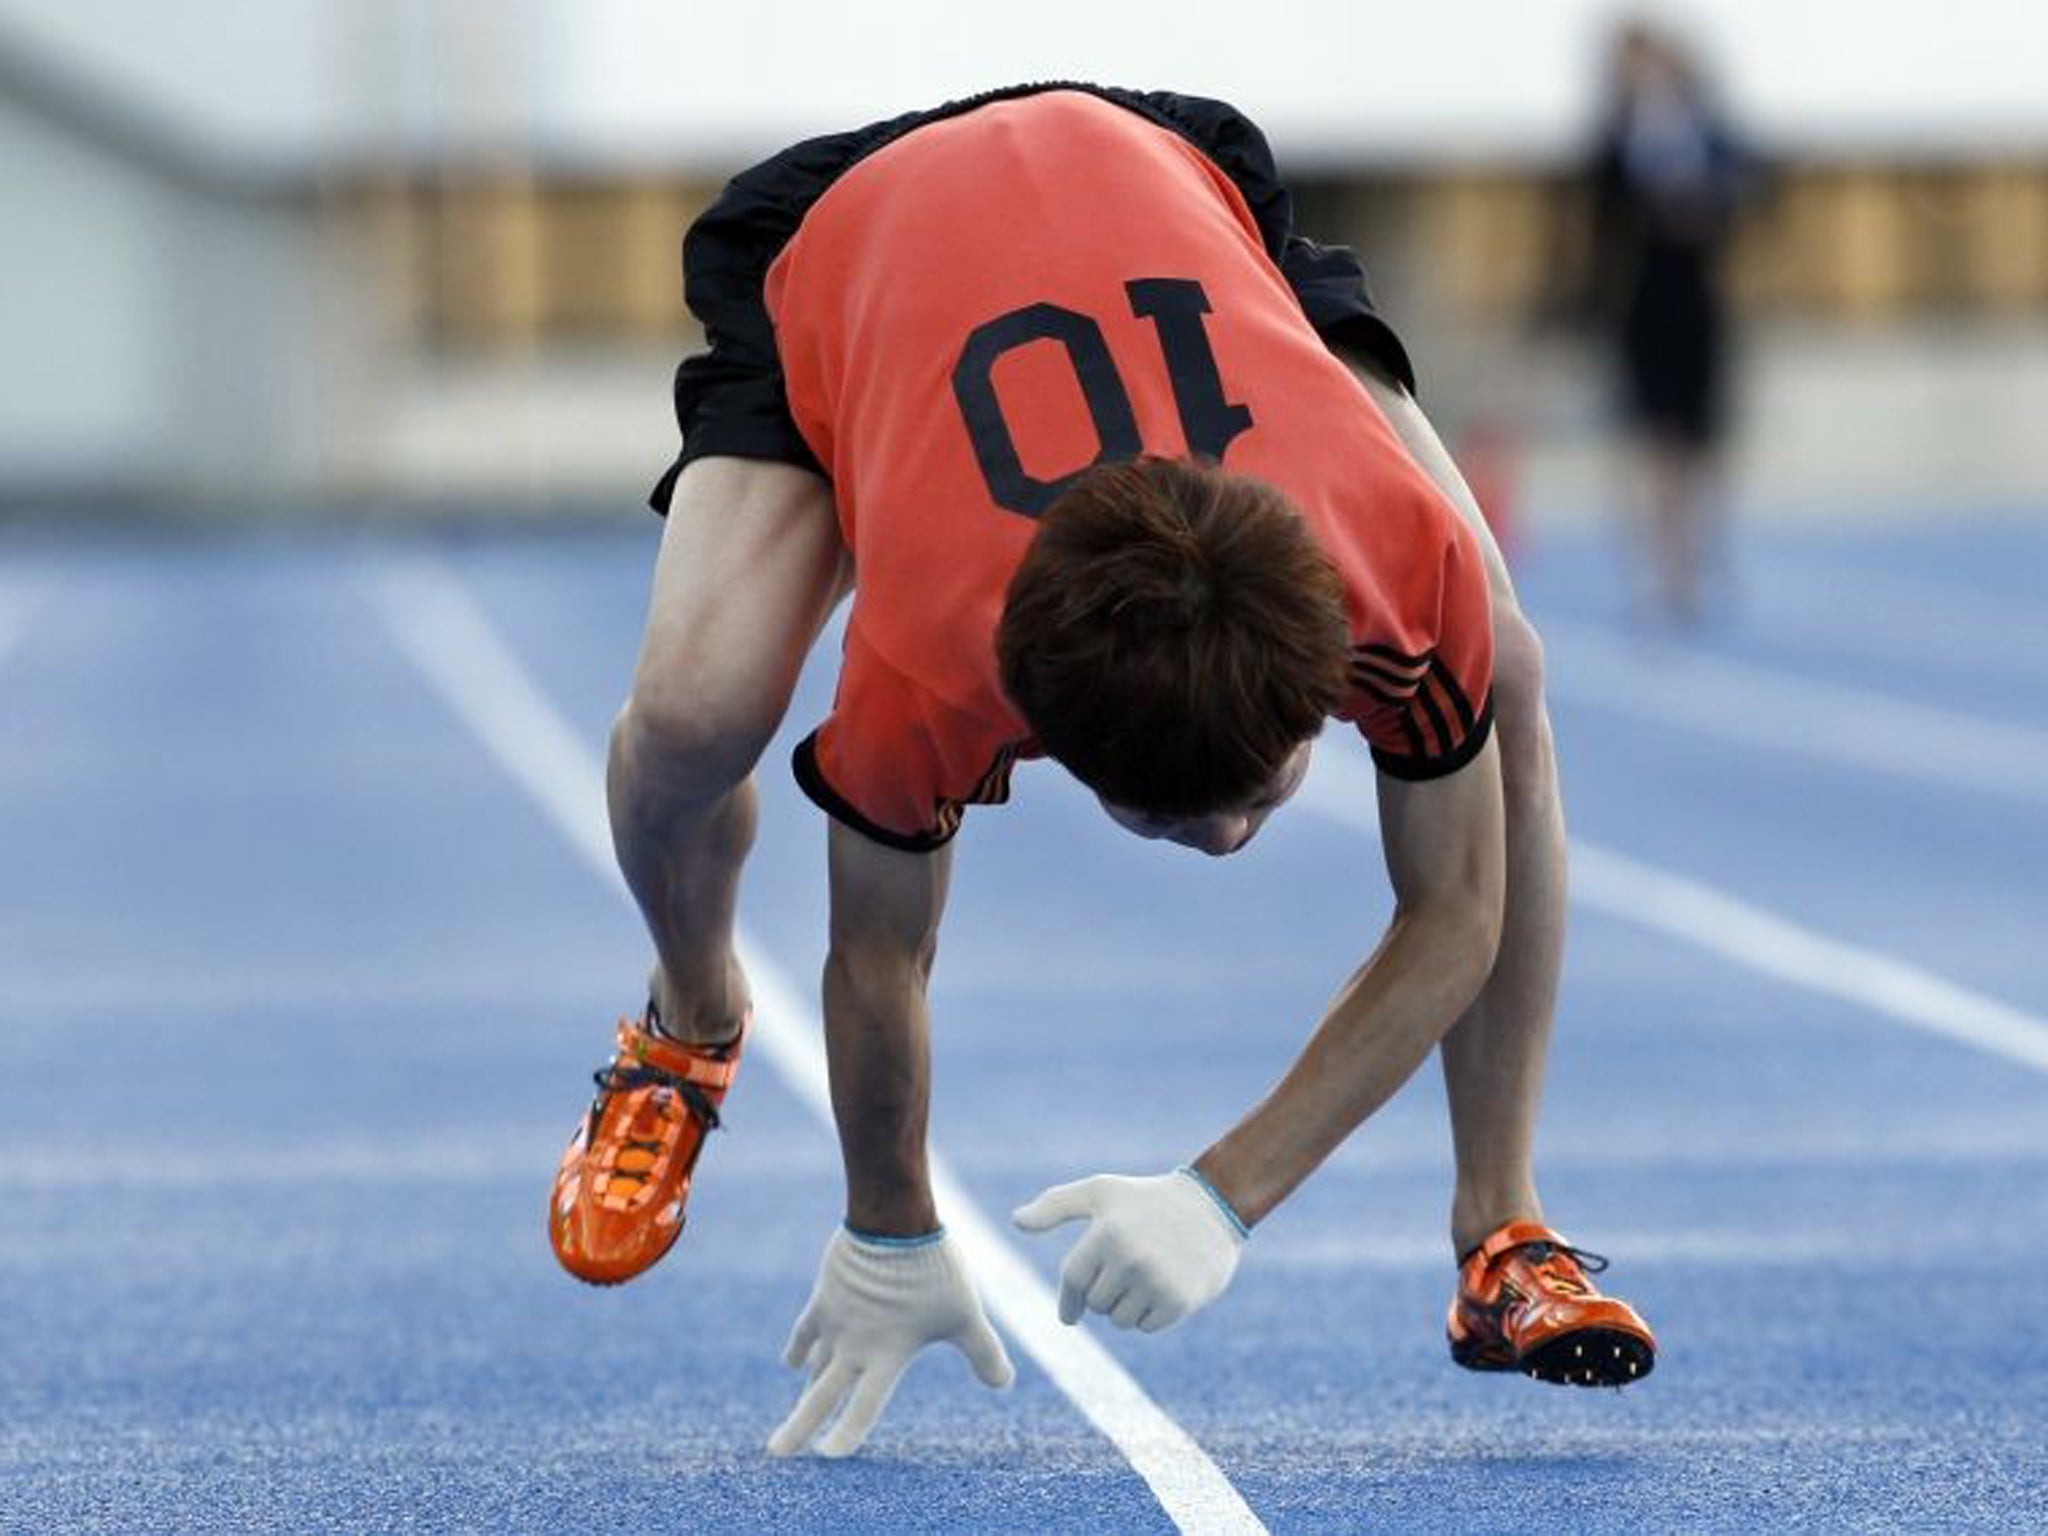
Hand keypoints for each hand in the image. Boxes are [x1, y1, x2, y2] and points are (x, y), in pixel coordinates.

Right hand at [767, 1225, 1013, 1457]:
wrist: (893, 1220)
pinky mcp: (824, 1298)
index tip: (827, 1455)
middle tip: (775, 1452)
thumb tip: (1004, 1385)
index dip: (846, 1433)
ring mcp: (835, 1323)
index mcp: (887, 1355)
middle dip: (799, 1426)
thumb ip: (983, 1352)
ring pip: (812, 1367)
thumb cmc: (933, 1269)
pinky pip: (805, 1330)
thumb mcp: (965, 1314)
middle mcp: (855, 1346)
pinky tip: (791, 1361)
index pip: (863, 1407)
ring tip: (794, 1417)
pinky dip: (799, 1348)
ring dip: (805, 1392)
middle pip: (822, 1394)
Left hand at [1011, 1167, 1245, 1332]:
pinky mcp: (1179, 1301)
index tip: (1070, 1314)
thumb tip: (1016, 1222)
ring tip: (1144, 1277)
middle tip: (1126, 1271)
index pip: (1073, 1281)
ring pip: (1120, 1320)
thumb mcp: (1101, 1192)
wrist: (1213, 1205)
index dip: (1069, 1300)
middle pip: (1096, 1304)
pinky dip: (1149, 1315)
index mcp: (1106, 1234)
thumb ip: (1056, 1205)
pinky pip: (1146, 1326)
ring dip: (1126, 1308)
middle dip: (1104, 1295)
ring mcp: (1156, 1281)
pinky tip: (1163, 1287)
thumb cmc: (1147, 1199)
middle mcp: (1130, 1259)